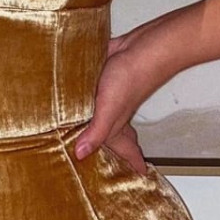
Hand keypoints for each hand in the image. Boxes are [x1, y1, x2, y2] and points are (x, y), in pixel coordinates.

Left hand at [73, 29, 165, 174]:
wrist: (142, 46)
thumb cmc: (133, 77)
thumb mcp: (110, 109)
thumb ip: (97, 131)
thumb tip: (81, 154)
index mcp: (117, 124)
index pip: (125, 150)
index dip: (132, 163)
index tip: (139, 174)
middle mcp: (114, 111)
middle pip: (114, 134)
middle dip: (113, 147)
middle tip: (108, 159)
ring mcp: (108, 94)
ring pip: (101, 113)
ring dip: (96, 122)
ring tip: (86, 131)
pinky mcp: (102, 77)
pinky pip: (93, 92)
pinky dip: (87, 96)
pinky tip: (77, 94)